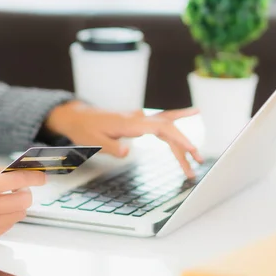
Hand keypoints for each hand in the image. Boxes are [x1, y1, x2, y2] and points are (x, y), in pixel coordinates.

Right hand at [0, 168, 45, 241]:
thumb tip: (21, 172)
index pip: (15, 181)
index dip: (33, 177)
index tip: (41, 176)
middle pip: (21, 201)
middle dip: (25, 192)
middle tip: (19, 187)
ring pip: (17, 216)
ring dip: (17, 206)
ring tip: (5, 199)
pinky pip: (5, 228)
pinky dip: (7, 218)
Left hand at [45, 101, 202, 176]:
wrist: (78, 116)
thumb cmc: (85, 129)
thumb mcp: (93, 142)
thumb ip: (111, 147)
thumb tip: (126, 153)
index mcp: (129, 123)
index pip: (160, 129)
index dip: (178, 138)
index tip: (192, 149)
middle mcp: (138, 118)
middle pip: (168, 129)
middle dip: (185, 145)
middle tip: (197, 163)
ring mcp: (140, 118)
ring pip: (167, 126)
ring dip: (182, 141)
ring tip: (196, 159)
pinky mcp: (139, 121)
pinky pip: (162, 121)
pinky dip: (177, 121)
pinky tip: (193, 113)